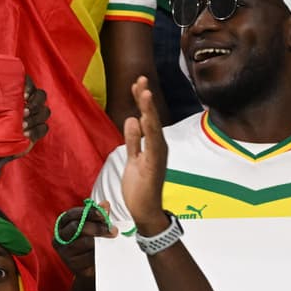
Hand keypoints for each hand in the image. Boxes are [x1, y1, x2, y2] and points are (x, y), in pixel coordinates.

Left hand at [22, 75, 49, 147]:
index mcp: (18, 90)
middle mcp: (28, 100)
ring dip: (35, 118)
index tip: (23, 96)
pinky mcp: (36, 129)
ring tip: (23, 125)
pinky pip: (43, 128)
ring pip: (44, 112)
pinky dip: (36, 131)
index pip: (29, 83)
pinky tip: (26, 134)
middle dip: (34, 104)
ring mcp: (34, 114)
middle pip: (41, 96)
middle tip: (24, 112)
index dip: (30, 87)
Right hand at [53, 203, 116, 279]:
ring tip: (113, 238)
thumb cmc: (91, 243)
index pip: (72, 215)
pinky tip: (108, 250)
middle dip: (97, 227)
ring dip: (101, 239)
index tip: (103, 213)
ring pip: (84, 242)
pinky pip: (89, 256)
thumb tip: (105, 204)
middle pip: (77, 227)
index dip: (88, 212)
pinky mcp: (73, 265)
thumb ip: (99, 216)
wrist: (90, 268)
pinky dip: (100, 252)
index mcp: (63, 225)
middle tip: (113, 230)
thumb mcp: (95, 227)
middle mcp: (60, 237)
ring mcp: (65, 252)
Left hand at [119, 76, 168, 234]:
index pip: (146, 118)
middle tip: (141, 79)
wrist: (146, 211)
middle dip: (146, 99)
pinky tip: (142, 119)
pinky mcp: (153, 167)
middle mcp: (158, 148)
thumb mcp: (132, 159)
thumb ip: (133, 140)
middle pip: (151, 119)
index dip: (142, 100)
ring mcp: (157, 157)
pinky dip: (147, 133)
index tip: (138, 83)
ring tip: (143, 92)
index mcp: (153, 145)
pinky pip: (150, 147)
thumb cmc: (140, 187)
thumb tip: (132, 119)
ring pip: (153, 129)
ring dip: (148, 111)